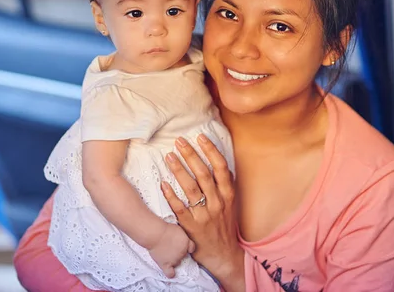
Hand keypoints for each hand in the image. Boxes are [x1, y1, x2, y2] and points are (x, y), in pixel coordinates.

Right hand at [148, 223, 194, 277]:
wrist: (156, 234)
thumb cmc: (165, 229)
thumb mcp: (178, 228)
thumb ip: (182, 236)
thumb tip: (179, 239)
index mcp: (186, 243)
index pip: (191, 248)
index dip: (188, 247)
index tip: (184, 246)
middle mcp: (183, 252)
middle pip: (183, 255)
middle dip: (178, 252)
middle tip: (170, 246)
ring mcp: (175, 260)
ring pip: (177, 262)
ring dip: (173, 259)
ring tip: (165, 253)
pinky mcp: (166, 264)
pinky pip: (170, 273)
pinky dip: (171, 273)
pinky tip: (171, 272)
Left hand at [161, 135, 245, 290]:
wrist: (224, 256)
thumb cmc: (225, 227)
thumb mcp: (230, 204)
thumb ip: (224, 185)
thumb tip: (217, 162)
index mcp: (228, 195)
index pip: (221, 167)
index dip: (211, 150)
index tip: (200, 136)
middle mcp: (218, 203)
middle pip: (203, 174)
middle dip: (191, 155)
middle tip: (179, 141)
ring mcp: (204, 215)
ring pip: (191, 188)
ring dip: (179, 170)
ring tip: (169, 156)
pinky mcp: (192, 227)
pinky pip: (180, 209)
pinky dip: (171, 195)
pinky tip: (162, 183)